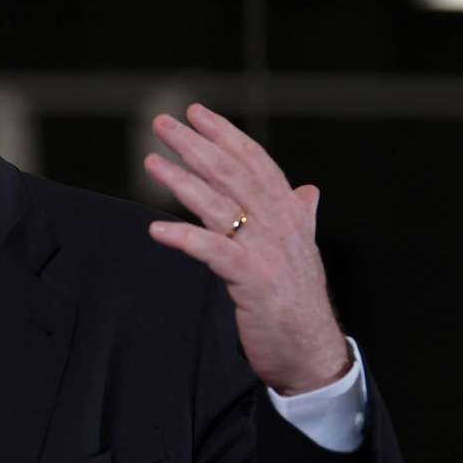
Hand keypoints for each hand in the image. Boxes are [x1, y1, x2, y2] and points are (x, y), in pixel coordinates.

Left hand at [143, 104, 349, 394]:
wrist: (312, 351)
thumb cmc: (299, 300)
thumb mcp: (301, 252)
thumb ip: (302, 217)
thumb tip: (309, 191)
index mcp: (290, 213)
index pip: (255, 162)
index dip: (226, 134)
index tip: (196, 112)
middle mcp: (280, 224)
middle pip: (231, 174)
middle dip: (195, 145)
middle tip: (161, 123)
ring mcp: (266, 250)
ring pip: (217, 205)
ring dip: (181, 181)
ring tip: (150, 162)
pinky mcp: (252, 279)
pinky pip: (212, 252)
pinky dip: (184, 238)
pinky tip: (156, 229)